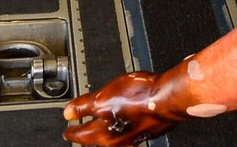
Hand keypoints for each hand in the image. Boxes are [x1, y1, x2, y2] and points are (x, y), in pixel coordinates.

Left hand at [63, 70, 182, 146]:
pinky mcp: (149, 128)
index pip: (81, 135)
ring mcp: (135, 136)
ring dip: (107, 129)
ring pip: (114, 135)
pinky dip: (124, 123)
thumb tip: (68, 112)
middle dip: (89, 134)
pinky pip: (130, 128)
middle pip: (98, 139)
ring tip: (104, 122)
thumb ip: (83, 105)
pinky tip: (127, 115)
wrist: (170, 98)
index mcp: (104, 134)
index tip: (66, 131)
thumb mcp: (103, 97)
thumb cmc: (139, 98)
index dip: (71, 131)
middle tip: (81, 130)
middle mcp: (119, 140)